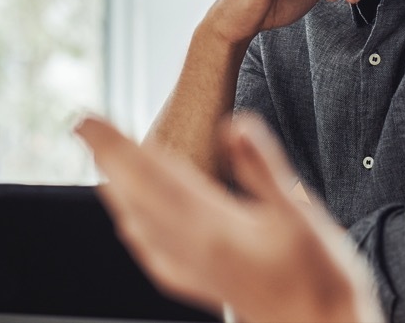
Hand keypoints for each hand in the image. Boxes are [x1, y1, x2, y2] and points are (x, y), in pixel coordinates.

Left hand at [75, 113, 383, 322]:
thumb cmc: (321, 279)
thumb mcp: (300, 215)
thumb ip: (262, 169)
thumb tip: (233, 125)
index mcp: (211, 230)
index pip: (148, 177)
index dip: (114, 145)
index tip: (85, 119)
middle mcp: (192, 252)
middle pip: (134, 198)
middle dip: (108, 160)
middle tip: (83, 127)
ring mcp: (195, 272)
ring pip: (139, 226)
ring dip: (118, 190)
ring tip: (104, 166)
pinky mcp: (204, 286)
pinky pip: (154, 253)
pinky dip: (136, 228)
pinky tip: (136, 228)